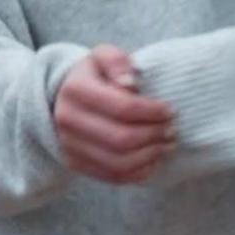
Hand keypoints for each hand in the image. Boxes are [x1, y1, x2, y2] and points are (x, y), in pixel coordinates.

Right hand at [53, 44, 176, 184]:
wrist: (62, 99)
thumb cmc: (93, 76)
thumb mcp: (102, 57)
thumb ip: (117, 62)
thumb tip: (130, 84)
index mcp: (76, 90)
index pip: (123, 107)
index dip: (153, 112)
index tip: (169, 110)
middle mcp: (68, 120)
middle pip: (122, 139)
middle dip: (154, 136)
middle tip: (171, 129)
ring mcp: (70, 145)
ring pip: (119, 163)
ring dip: (150, 156)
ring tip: (165, 144)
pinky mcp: (76, 164)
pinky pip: (114, 177)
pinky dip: (139, 172)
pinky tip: (153, 159)